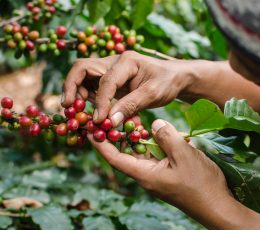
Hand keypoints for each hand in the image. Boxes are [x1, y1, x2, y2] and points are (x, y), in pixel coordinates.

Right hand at [63, 51, 192, 125]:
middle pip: (82, 69)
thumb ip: (130, 106)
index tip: (98, 120)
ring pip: (84, 77)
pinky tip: (91, 111)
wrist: (175, 77)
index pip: (105, 81)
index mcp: (126, 62)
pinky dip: (88, 98)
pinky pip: (93, 87)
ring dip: (77, 93)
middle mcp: (114, 62)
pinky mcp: (112, 80)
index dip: (100, 102)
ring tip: (77, 111)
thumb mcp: (153, 94)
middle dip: (72, 87)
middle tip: (68, 107)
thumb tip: (109, 122)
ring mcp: (111, 70)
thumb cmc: (167, 82)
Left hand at [88, 119, 234, 224]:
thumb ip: (166, 136)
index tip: (91, 129)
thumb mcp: (183, 155)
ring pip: (141, 154)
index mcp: (144, 174)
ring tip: (131, 121)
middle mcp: (146, 176)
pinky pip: (154, 157)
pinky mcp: (167, 174)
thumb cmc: (200, 183)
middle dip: (118, 137)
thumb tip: (154, 124)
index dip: (101, 144)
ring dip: (136, 139)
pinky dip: (152, 144)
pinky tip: (155, 133)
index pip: (115, 158)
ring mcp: (157, 176)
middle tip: (113, 117)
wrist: (217, 206)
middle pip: (125, 154)